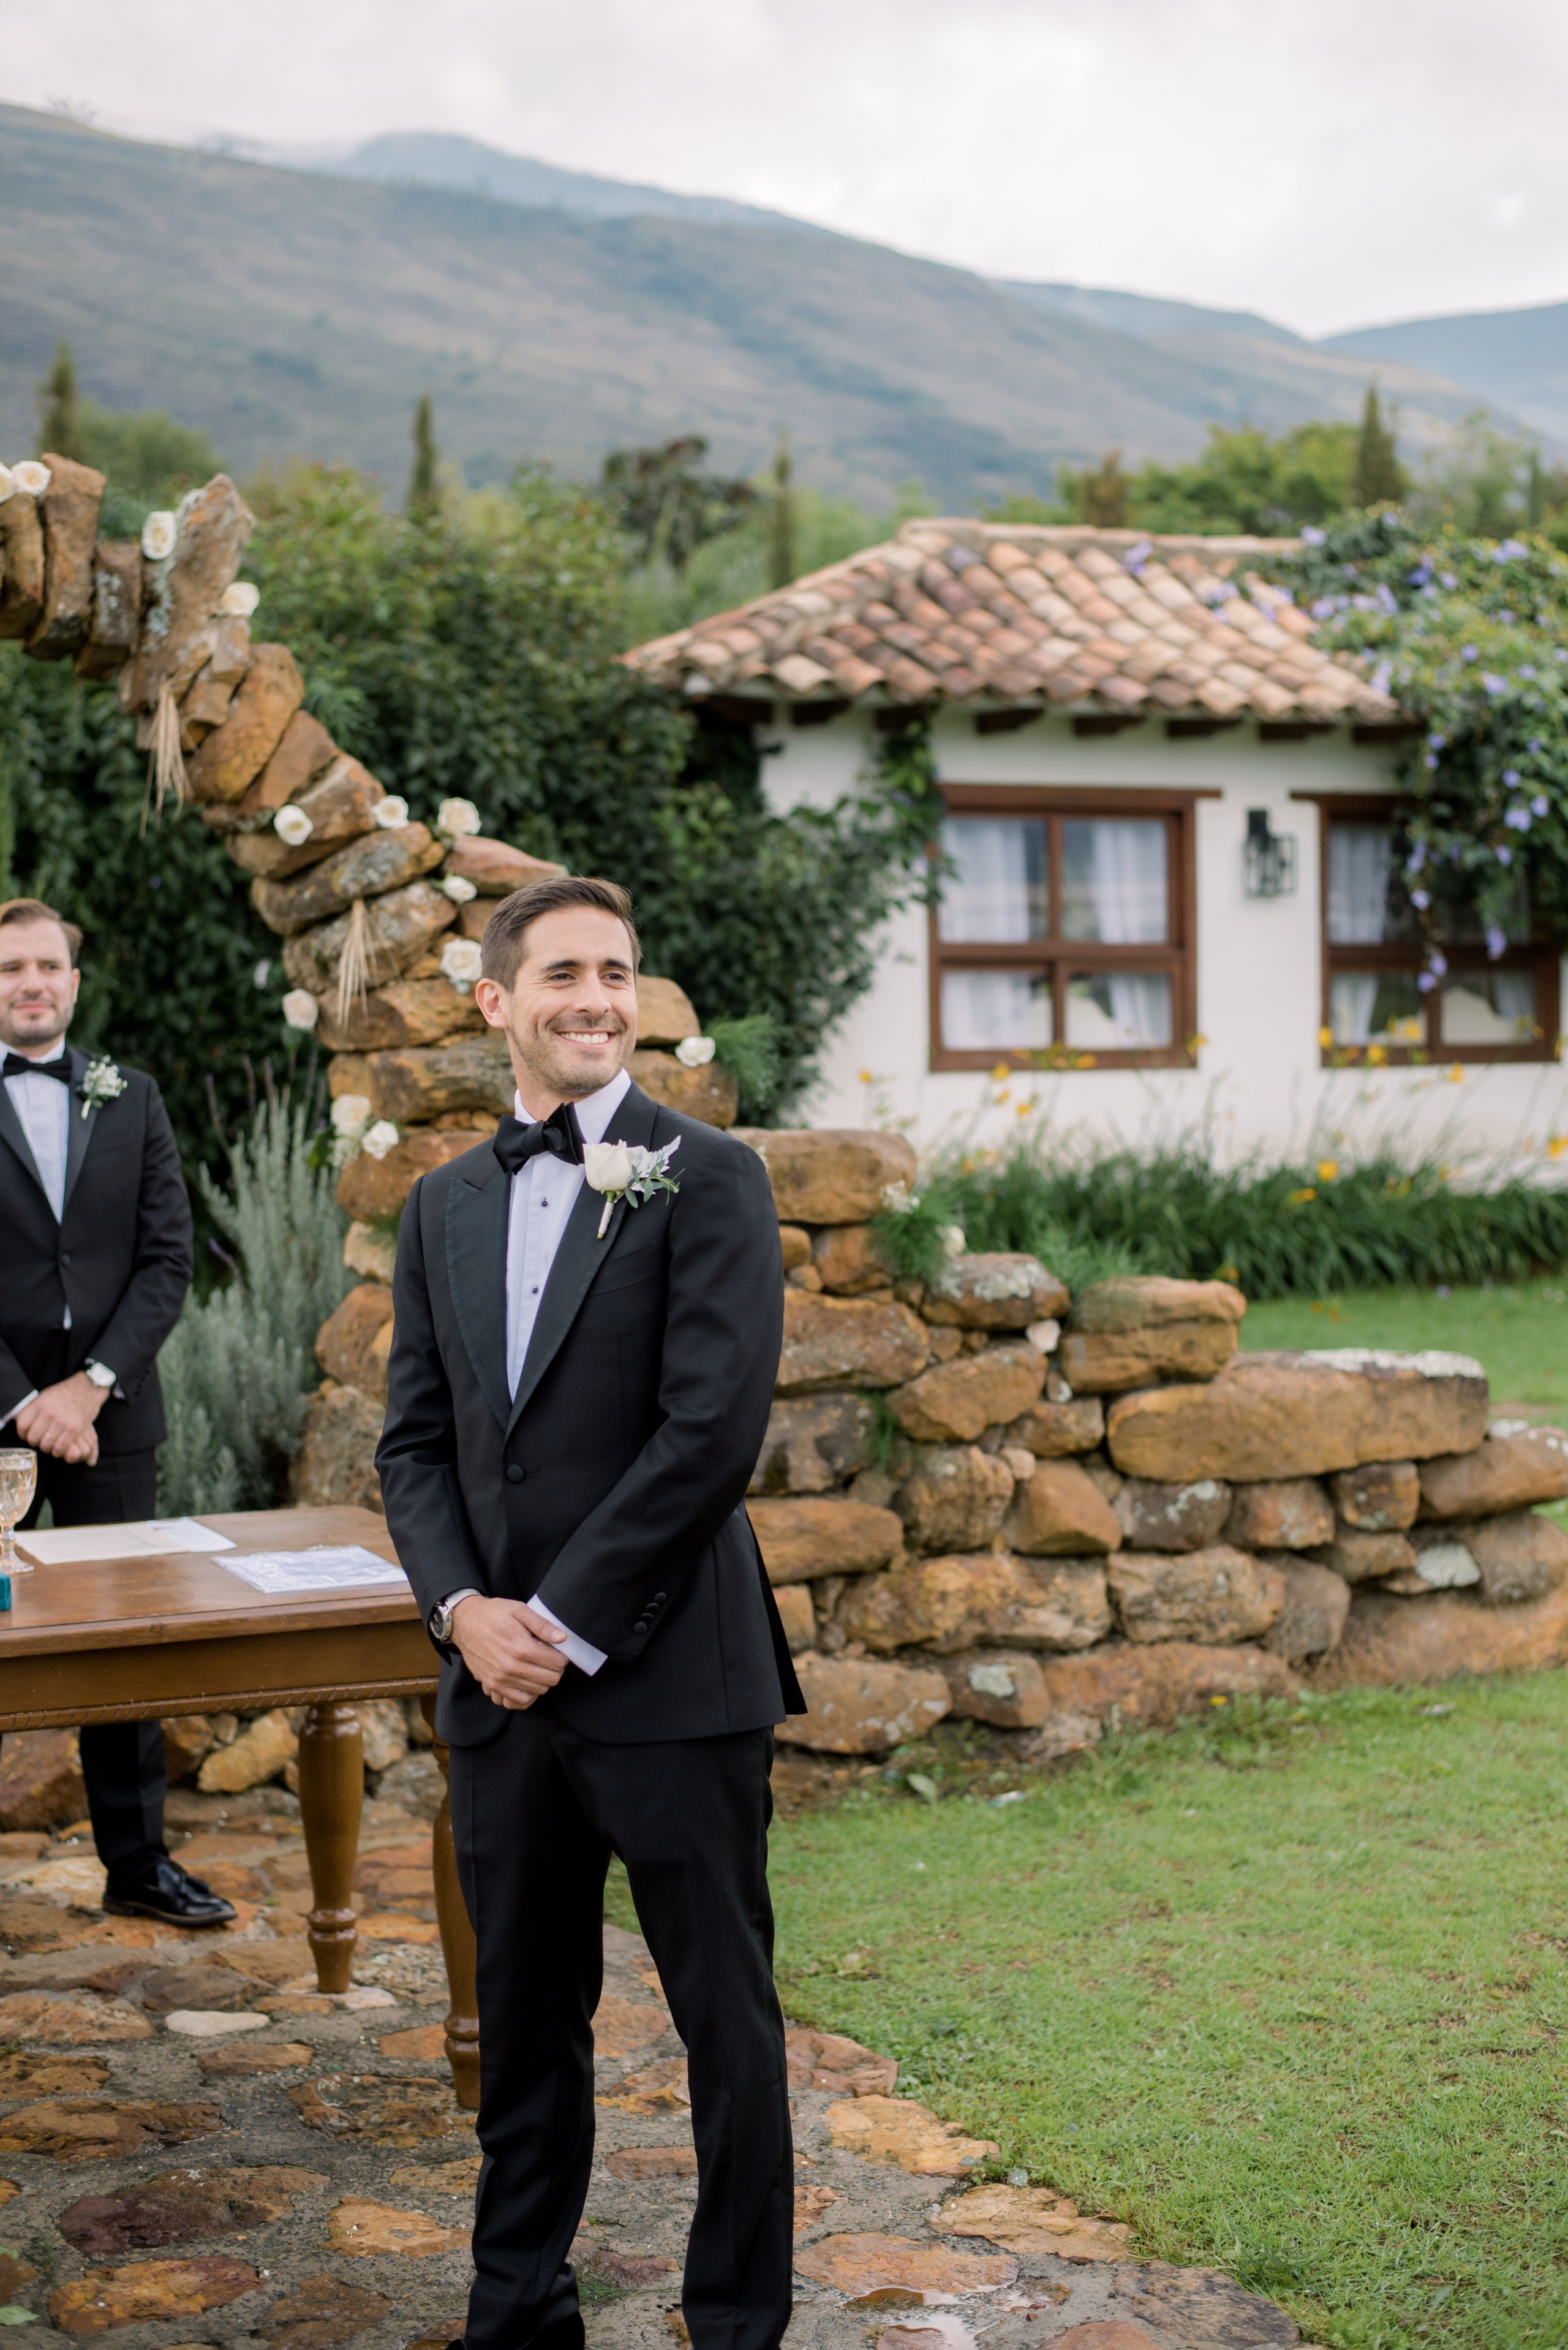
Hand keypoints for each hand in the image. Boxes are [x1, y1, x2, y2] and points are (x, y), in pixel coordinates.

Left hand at [15, 1373, 103, 1466]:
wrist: (88, 1388)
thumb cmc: (66, 1392)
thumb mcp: (46, 1396)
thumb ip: (34, 1409)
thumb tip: (21, 1420)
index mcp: (39, 1404)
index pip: (22, 1425)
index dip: (22, 1434)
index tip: (26, 1435)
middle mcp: (49, 1413)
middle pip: (33, 1437)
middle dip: (35, 1442)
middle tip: (39, 1441)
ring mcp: (62, 1421)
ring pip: (45, 1445)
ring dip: (46, 1448)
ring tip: (49, 1445)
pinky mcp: (74, 1428)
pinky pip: (60, 1447)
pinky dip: (57, 1451)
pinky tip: (58, 1448)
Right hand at [450, 1595, 567, 1710]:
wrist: (464, 1623)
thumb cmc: (493, 1614)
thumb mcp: (519, 1610)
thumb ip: (542, 1624)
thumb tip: (562, 1638)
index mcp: (521, 1647)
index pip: (557, 1664)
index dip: (561, 1657)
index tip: (556, 1651)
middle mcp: (511, 1667)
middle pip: (550, 1680)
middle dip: (554, 1669)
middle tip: (548, 1658)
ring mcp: (500, 1679)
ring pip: (537, 1692)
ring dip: (542, 1681)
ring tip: (537, 1667)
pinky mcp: (492, 1686)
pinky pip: (517, 1701)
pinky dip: (526, 1694)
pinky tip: (526, 1681)